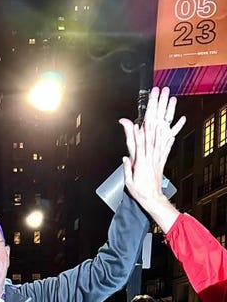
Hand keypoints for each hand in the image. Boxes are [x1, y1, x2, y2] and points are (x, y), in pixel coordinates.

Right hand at [119, 86, 184, 213]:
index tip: (137, 119)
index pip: (139, 143)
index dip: (137, 131)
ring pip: (161, 136)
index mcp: (141, 162)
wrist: (152, 199)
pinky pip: (167, 147)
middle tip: (155, 102)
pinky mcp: (162, 160)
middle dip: (153, 116)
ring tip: (167, 107)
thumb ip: (128, 167)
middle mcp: (151, 157)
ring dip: (164, 120)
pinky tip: (175, 127)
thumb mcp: (129, 181)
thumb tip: (126, 157)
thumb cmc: (140, 191)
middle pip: (152, 133)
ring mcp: (158, 157)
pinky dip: (171, 137)